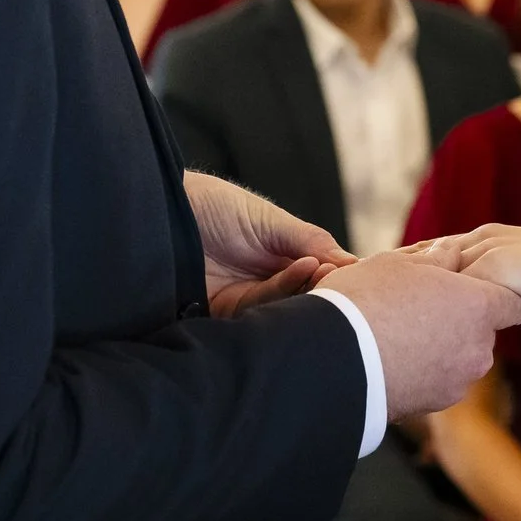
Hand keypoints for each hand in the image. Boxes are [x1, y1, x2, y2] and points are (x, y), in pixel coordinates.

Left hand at [184, 171, 352, 316]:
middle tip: (344, 276)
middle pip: (307, 296)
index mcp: (280, 258)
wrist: (163, 212)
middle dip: (327, 288)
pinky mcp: (226, 313)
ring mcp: (247, 299)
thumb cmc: (214, 206)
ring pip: (289, 306)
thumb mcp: (271, 221)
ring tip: (322, 267)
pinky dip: (285, 292)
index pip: (318, 274)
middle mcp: (266, 281)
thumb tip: (354, 264)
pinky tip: (304, 270)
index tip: (358, 270)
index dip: (338, 274)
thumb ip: (310, 241)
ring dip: (309, 288)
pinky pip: (262, 312)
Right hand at [318, 249, 520, 419]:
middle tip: (419, 307)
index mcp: (479, 308)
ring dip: (440, 348)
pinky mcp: (431, 406)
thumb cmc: (366, 301)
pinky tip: (390, 358)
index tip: (469, 289)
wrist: (331, 359)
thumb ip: (437, 259)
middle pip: (482, 332)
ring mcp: (456, 383)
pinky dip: (422, 372)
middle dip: (459, 320)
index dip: (492, 293)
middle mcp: (478, 350)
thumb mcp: (400, 262)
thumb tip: (452, 254)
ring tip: (398, 334)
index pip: (512, 302)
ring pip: (458, 359)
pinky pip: (436, 382)